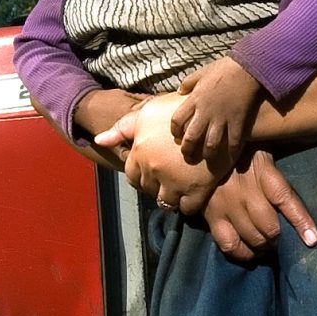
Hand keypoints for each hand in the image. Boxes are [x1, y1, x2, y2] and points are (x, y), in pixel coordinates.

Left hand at [93, 95, 221, 214]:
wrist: (218, 109)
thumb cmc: (180, 107)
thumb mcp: (147, 112)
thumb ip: (122, 128)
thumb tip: (99, 141)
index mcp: (141, 152)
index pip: (132, 175)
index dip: (142, 173)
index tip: (153, 168)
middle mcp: (154, 169)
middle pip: (148, 189)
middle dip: (155, 184)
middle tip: (168, 175)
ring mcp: (176, 181)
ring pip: (165, 202)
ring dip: (170, 196)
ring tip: (179, 185)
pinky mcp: (199, 189)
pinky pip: (187, 209)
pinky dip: (188, 204)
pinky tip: (192, 192)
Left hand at [170, 58, 265, 177]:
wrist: (247, 68)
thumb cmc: (223, 69)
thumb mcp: (201, 72)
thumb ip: (188, 83)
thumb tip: (180, 91)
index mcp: (195, 99)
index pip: (177, 120)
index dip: (174, 130)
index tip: (177, 134)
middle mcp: (206, 112)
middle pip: (191, 137)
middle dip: (187, 149)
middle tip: (188, 154)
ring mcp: (222, 118)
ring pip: (211, 144)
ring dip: (207, 154)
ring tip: (207, 158)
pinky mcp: (238, 121)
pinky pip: (234, 142)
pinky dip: (232, 152)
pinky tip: (230, 157)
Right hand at [202, 151, 315, 259]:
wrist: (201, 147)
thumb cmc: (240, 151)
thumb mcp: (262, 150)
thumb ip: (280, 166)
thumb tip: (309, 152)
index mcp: (261, 169)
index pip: (285, 198)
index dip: (301, 221)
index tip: (312, 239)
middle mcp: (244, 189)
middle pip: (269, 226)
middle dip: (278, 237)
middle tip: (278, 238)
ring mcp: (226, 205)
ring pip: (252, 237)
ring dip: (264, 247)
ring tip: (265, 246)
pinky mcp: (211, 216)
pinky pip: (229, 244)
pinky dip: (242, 254)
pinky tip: (249, 253)